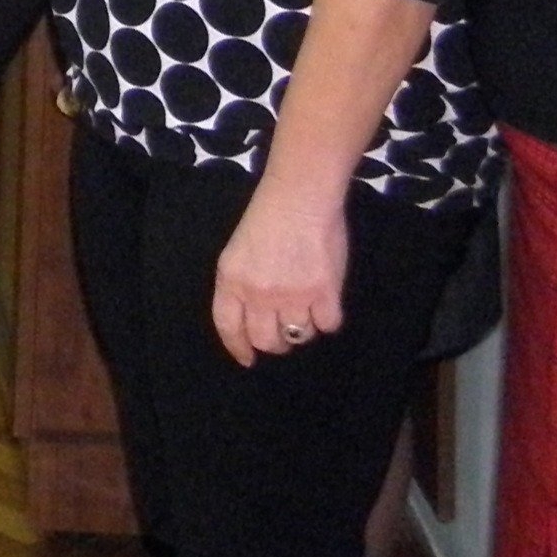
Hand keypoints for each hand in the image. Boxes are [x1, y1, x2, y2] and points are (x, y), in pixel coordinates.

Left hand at [211, 182, 350, 364]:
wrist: (299, 197)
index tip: (247, 359)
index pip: (228, 326)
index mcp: (231, 280)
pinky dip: (328, 318)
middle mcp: (257, 293)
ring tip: (307, 309)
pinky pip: (328, 324)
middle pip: (266, 340)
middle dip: (275, 343)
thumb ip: (242, 283)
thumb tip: (254, 317)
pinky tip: (326, 301)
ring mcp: (291, 294)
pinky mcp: (323, 292)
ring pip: (298, 335)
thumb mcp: (239, 251)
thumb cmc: (268, 217)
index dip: (238, 347)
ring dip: (302, 328)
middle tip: (284, 332)